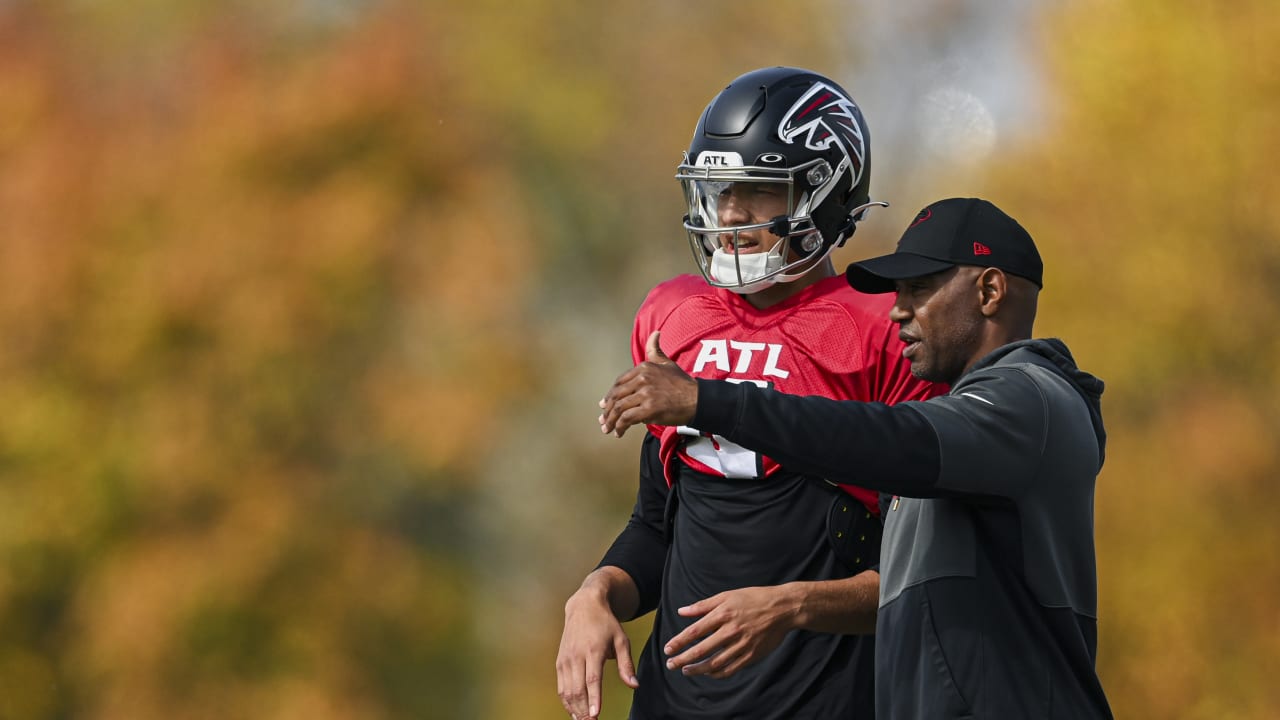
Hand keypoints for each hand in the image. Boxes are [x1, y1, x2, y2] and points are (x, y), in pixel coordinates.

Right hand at [556, 589, 638, 719]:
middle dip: (583, 709)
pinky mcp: (560, 661)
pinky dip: (566, 701)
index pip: (592, 679)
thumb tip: (634, 685)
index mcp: (593, 650)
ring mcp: (566, 659)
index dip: (594, 698)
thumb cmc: (606, 623)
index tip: (595, 714)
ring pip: (566, 690)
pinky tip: (574, 711)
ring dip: (574, 708)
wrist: (584, 606)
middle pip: (577, 689)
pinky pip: (561, 686)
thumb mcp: (622, 640)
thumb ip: (626, 664)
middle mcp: (576, 655)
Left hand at [599, 331, 697, 437]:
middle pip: (617, 396)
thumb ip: (655, 350)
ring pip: (619, 408)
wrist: (698, 399)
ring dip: (611, 421)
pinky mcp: (649, 409)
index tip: (605, 404)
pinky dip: (620, 427)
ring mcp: (645, 394)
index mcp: (644, 368)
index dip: (610, 395)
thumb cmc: (683, 383)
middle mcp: (642, 379)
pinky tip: (619, 433)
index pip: (620, 382)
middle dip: (607, 409)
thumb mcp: (667, 363)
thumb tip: (655, 333)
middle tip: (603, 419)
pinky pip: (627, 419)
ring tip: (608, 428)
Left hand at [662, 585, 799, 678]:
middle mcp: (731, 630)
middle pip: (702, 649)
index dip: (679, 642)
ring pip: (715, 662)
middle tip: (670, 664)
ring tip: (685, 670)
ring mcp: (742, 644)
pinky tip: (708, 673)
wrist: (783, 608)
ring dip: (698, 669)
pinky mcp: (752, 655)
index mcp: (723, 614)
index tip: (668, 649)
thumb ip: (703, 605)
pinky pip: (731, 669)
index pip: (695, 631)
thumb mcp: (727, 595)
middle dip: (683, 659)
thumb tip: (682, 611)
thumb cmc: (753, 599)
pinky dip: (717, 673)